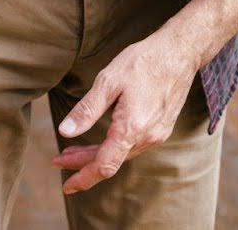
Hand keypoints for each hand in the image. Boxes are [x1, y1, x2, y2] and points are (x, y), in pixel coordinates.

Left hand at [52, 33, 201, 194]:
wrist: (179, 52)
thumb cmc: (143, 62)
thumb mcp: (108, 81)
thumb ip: (87, 110)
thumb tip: (65, 132)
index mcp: (132, 128)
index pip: (104, 165)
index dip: (83, 177)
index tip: (66, 186)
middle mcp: (147, 137)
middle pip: (111, 161)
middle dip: (83, 164)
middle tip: (59, 160)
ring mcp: (157, 134)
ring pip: (122, 154)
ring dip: (97, 155)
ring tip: (73, 150)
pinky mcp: (161, 127)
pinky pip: (133, 145)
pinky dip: (114, 147)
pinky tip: (103, 139)